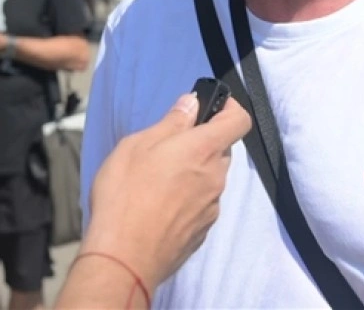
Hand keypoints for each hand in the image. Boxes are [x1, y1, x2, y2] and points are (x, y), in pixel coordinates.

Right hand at [81, 93, 250, 288]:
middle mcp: (216, 178)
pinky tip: (158, 207)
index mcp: (203, 150)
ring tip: (154, 182)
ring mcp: (211, 208)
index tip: (211, 106)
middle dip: (199, 144)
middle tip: (165, 148)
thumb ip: (171, 123)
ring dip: (191, 173)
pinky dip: (186, 200)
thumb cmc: (125, 196)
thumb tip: (191, 105)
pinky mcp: (202, 232)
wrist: (124, 258)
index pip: (239, 120)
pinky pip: (201, 205)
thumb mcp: (137, 145)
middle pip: (220, 151)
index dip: (229, 108)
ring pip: (209, 179)